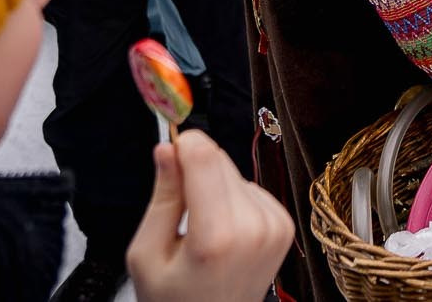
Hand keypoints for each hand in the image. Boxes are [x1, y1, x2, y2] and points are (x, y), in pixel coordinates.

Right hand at [126, 130, 293, 301]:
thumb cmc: (175, 300)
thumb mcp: (147, 254)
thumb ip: (162, 196)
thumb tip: (167, 148)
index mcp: (215, 237)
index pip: (206, 158)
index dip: (185, 144)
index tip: (170, 149)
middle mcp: (253, 228)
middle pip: (220, 160)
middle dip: (195, 172)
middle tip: (180, 209)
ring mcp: (274, 226)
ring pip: (235, 172)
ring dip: (215, 188)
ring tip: (202, 230)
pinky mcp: (284, 225)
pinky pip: (251, 188)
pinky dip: (234, 201)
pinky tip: (223, 232)